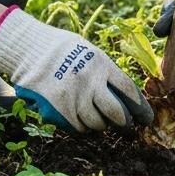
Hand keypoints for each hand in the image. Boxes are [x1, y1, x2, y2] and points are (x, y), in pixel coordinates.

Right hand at [0, 9, 153, 132]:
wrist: (29, 49)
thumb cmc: (61, 49)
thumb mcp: (89, 52)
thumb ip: (105, 72)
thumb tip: (125, 96)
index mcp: (101, 65)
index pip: (129, 91)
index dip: (141, 108)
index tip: (145, 118)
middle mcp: (90, 83)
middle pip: (117, 113)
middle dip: (125, 123)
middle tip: (126, 125)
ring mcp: (74, 97)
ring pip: (97, 124)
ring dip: (100, 124)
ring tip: (98, 118)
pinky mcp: (59, 109)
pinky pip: (78, 127)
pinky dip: (81, 125)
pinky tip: (79, 116)